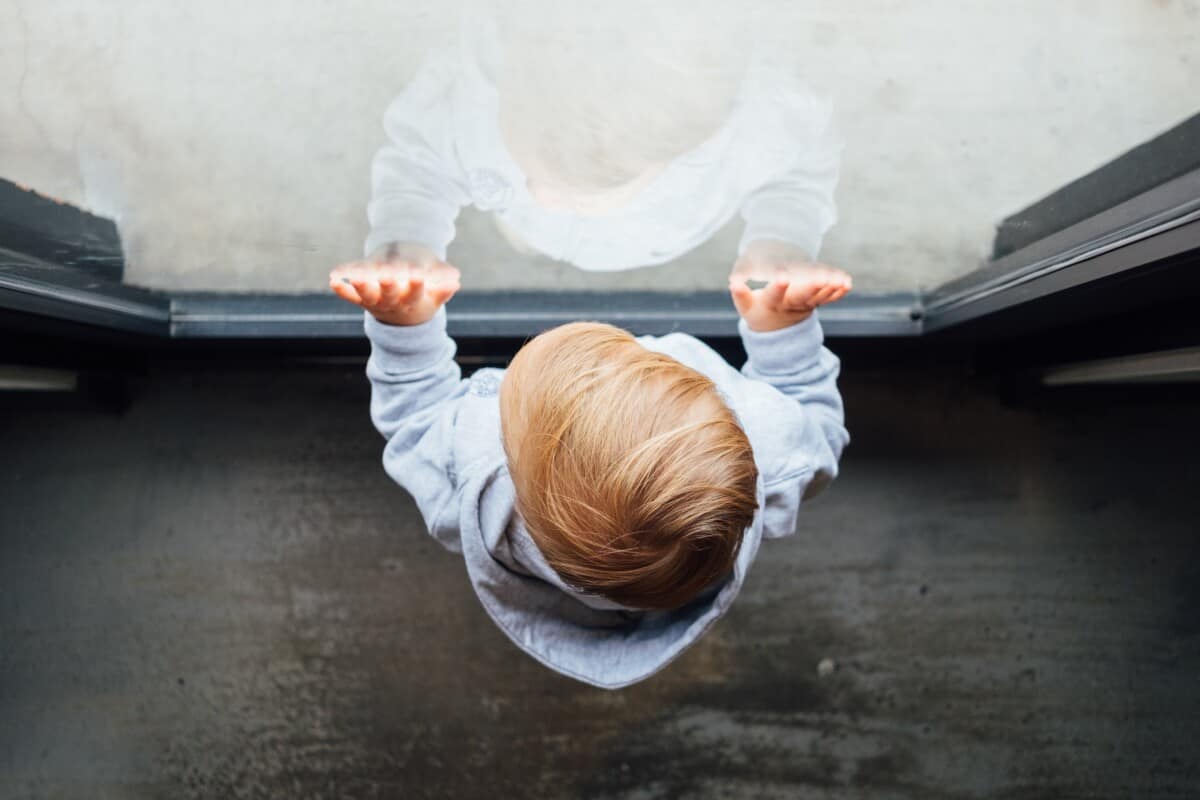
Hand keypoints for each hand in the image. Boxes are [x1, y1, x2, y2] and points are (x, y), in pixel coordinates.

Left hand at [329, 243, 460, 326]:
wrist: (403, 314)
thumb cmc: (422, 296)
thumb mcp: (436, 294)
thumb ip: (444, 287)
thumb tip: (455, 281)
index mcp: (412, 300)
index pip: (415, 292)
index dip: (416, 284)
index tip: (417, 274)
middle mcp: (392, 302)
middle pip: (390, 295)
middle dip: (388, 284)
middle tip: (386, 275)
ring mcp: (375, 301)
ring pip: (367, 296)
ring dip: (361, 286)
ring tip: (355, 278)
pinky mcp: (362, 300)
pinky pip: (351, 298)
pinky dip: (341, 291)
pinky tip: (333, 281)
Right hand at [730, 240, 850, 331]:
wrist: (775, 327)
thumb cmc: (757, 310)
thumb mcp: (745, 306)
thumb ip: (740, 294)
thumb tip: (734, 282)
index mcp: (772, 303)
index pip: (774, 294)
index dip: (779, 285)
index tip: (783, 276)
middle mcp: (790, 304)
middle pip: (802, 295)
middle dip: (813, 286)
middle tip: (823, 278)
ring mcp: (805, 304)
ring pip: (819, 296)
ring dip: (831, 288)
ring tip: (842, 280)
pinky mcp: (815, 303)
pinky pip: (828, 299)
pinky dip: (838, 292)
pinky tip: (847, 283)